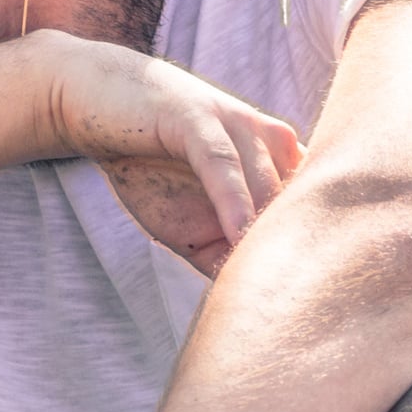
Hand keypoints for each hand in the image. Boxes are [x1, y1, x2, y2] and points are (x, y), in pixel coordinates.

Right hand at [36, 34, 301, 276]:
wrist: (92, 107)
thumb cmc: (148, 168)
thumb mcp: (189, 225)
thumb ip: (223, 259)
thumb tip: (252, 304)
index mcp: (281, 163)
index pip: (315, 211)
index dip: (320, 253)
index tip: (316, 298)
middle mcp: (272, 141)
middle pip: (300, 204)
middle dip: (301, 252)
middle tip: (304, 301)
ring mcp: (238, 124)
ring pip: (269, 185)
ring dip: (271, 234)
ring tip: (278, 280)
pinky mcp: (200, 116)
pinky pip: (225, 165)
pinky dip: (234, 202)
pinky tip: (240, 235)